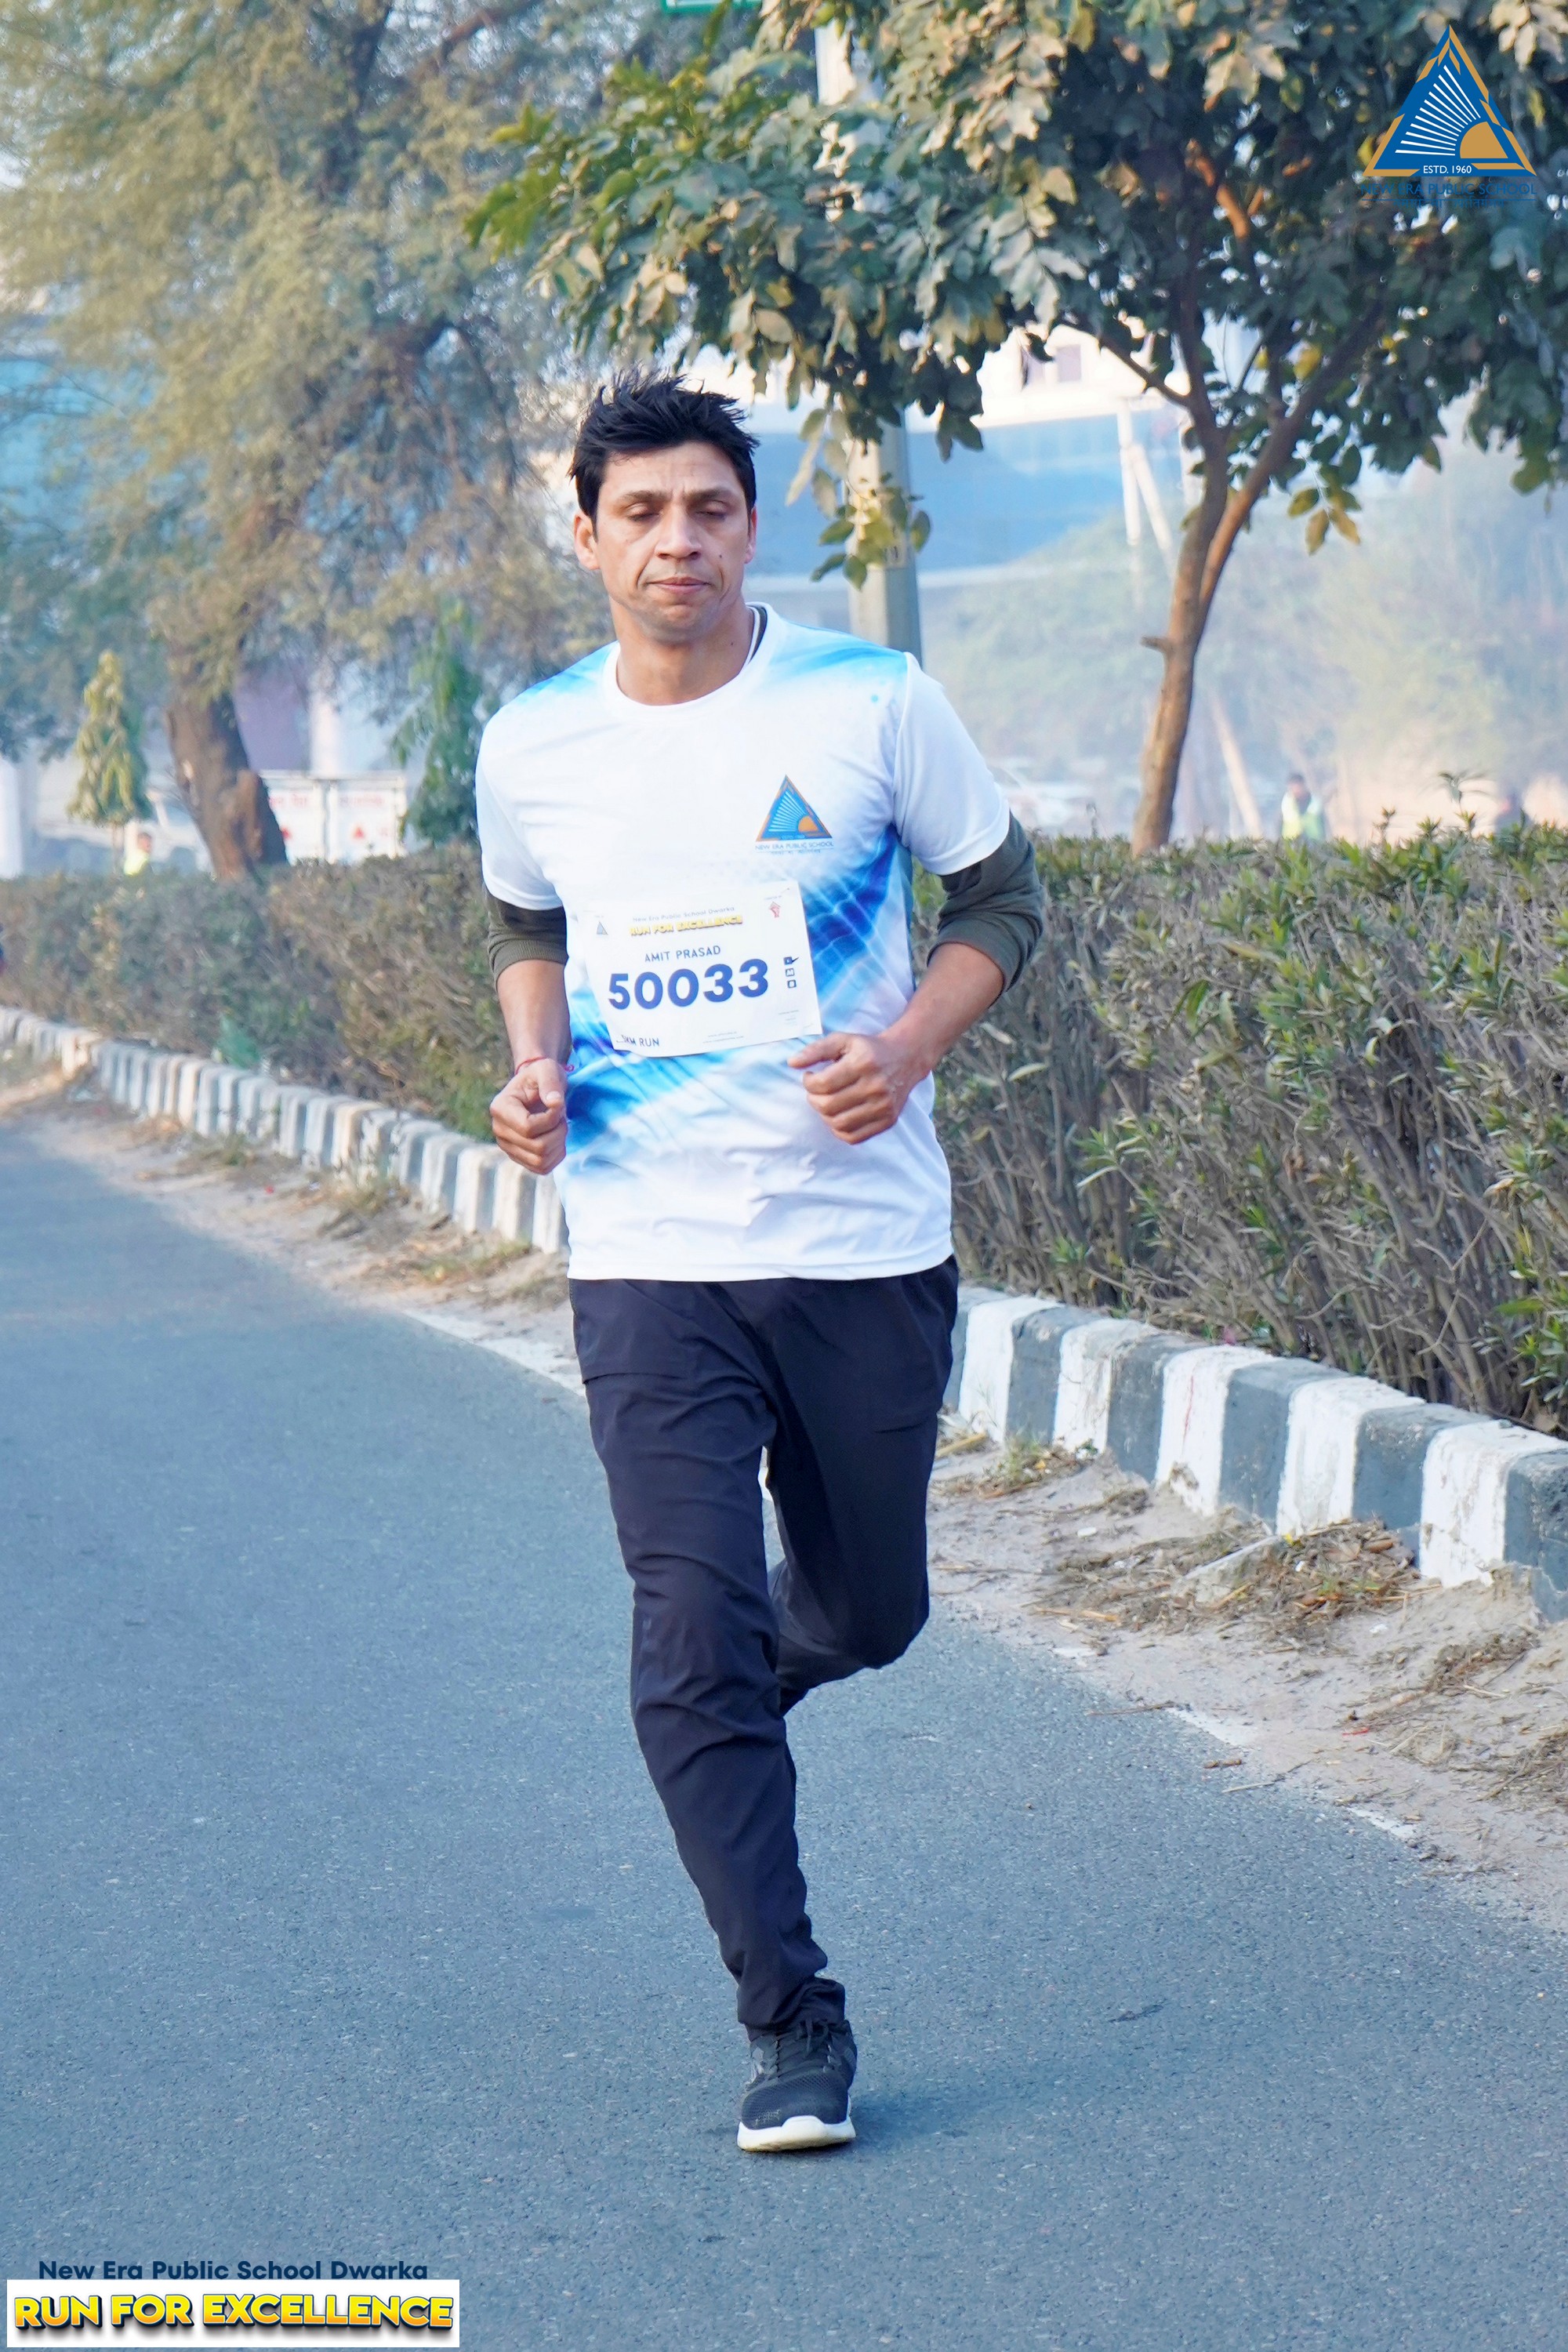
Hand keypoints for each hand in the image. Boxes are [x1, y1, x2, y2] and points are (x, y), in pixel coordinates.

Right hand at [490, 1057, 566, 1173]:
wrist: (535, 1088)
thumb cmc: (540, 1077)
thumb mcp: (547, 1070)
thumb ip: (550, 1082)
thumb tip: (555, 1103)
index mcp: (500, 1108)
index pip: (528, 1127)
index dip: (551, 1120)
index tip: (558, 1105)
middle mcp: (499, 1130)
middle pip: (537, 1147)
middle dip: (558, 1132)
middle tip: (561, 1116)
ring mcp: (507, 1147)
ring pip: (540, 1161)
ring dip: (559, 1144)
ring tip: (558, 1126)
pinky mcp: (519, 1157)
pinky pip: (542, 1168)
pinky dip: (555, 1156)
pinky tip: (557, 1139)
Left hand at [789, 1030, 925, 1144]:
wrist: (905, 1058)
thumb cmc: (869, 1049)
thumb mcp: (843, 1040)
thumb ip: (816, 1050)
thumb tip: (792, 1063)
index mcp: (863, 1063)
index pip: (822, 1084)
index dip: (808, 1083)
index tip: (809, 1077)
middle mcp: (876, 1086)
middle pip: (828, 1106)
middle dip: (814, 1100)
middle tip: (816, 1092)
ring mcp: (883, 1106)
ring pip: (839, 1124)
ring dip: (825, 1115)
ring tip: (827, 1103)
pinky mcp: (887, 1121)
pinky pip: (854, 1137)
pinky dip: (839, 1129)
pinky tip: (839, 1115)